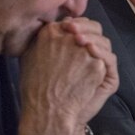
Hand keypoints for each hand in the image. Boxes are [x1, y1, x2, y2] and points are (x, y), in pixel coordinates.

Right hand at [17, 18, 117, 134]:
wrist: (47, 112)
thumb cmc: (34, 89)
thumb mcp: (28, 58)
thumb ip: (40, 41)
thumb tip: (50, 33)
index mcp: (50, 32)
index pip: (72, 22)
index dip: (77, 30)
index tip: (76, 39)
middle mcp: (68, 37)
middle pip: (90, 27)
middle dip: (91, 35)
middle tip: (87, 47)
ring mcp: (85, 50)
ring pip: (102, 41)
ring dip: (99, 49)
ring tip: (92, 62)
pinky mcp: (98, 64)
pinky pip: (107, 58)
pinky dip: (103, 64)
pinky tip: (96, 73)